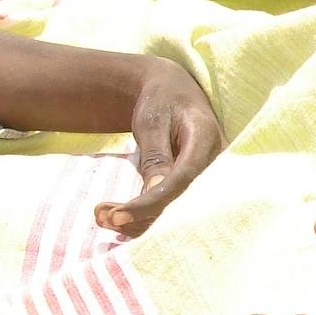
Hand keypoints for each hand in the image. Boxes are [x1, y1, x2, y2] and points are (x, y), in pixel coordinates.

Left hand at [94, 60, 223, 235]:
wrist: (173, 93)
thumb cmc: (162, 102)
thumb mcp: (152, 123)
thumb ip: (156, 157)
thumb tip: (155, 192)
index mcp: (207, 140)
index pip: (182, 180)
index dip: (152, 202)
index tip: (118, 216)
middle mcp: (215, 165)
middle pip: (182, 204)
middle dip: (140, 218)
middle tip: (100, 217)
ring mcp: (209, 179)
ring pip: (176, 212)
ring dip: (138, 221)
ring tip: (100, 215)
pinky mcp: (195, 188)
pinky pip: (172, 208)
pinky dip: (143, 216)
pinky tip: (115, 216)